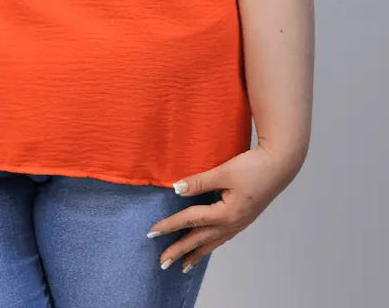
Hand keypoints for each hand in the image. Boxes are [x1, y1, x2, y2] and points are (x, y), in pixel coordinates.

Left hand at [147, 144, 301, 272]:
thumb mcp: (224, 172)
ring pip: (212, 243)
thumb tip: (176, 188)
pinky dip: (210, 245)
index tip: (151, 232)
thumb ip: (199, 182)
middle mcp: (231, 223)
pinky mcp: (242, 218)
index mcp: (225, 213)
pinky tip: (206, 246)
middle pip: (200, 240)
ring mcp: (238, 223)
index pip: (190, 220)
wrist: (280, 166)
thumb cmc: (254, 167)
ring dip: (196, 254)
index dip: (169, 225)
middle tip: (162, 263)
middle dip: (180, 251)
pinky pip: (222, 238)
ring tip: (183, 265)